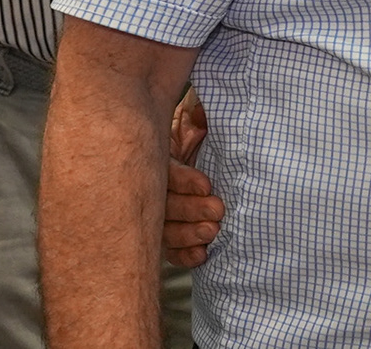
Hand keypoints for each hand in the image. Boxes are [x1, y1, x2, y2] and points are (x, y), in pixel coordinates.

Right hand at [164, 92, 221, 267]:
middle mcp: (154, 184)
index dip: (182, 180)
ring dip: (187, 233)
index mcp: (158, 155)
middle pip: (161, 205)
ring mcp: (159, 210)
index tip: (207, 185)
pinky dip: (184, 254)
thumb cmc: (203, 129)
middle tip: (217, 210)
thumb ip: (199, 117)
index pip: (163, 171)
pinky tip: (200, 255)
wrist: (213, 144)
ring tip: (213, 231)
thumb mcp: (200, 119)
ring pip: (163, 229)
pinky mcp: (170, 230)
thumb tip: (200, 114)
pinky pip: (170, 249)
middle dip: (189, 209)